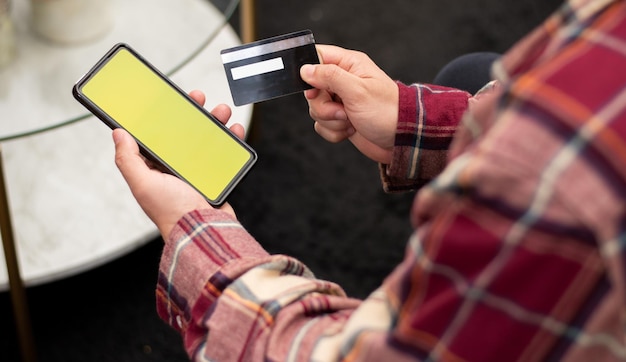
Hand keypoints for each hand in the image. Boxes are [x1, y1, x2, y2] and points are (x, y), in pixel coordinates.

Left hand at [113, 90, 244, 237]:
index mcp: (155, 169)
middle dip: (191, 113)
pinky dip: (231, 139)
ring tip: (221, 111)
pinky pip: (225, 153)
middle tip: (197, 98)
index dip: (159, 117)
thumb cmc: (172, 213)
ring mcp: (197, 172)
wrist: (204, 231)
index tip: (166, 100)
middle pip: (183, 133)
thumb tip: (117, 133)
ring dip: (214, 121)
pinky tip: (234, 129)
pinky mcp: (217, 176)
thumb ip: (128, 159)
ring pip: (206, 139)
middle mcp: (175, 169)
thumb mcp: (142, 183)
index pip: (155, 137)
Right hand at [300, 45, 398, 163]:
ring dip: (330, 120)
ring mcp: (340, 101)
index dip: (310, 74)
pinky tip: (350, 130)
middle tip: (342, 110)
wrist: (401, 139)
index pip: (317, 57)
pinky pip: (322, 125)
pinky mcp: (339, 120)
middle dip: (323, 106)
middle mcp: (342, 81)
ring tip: (350, 121)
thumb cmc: (387, 111)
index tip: (315, 90)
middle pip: (312, 88)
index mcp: (349, 65)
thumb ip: (330, 76)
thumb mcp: (357, 90)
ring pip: (315, 109)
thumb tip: (305, 69)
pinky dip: (334, 131)